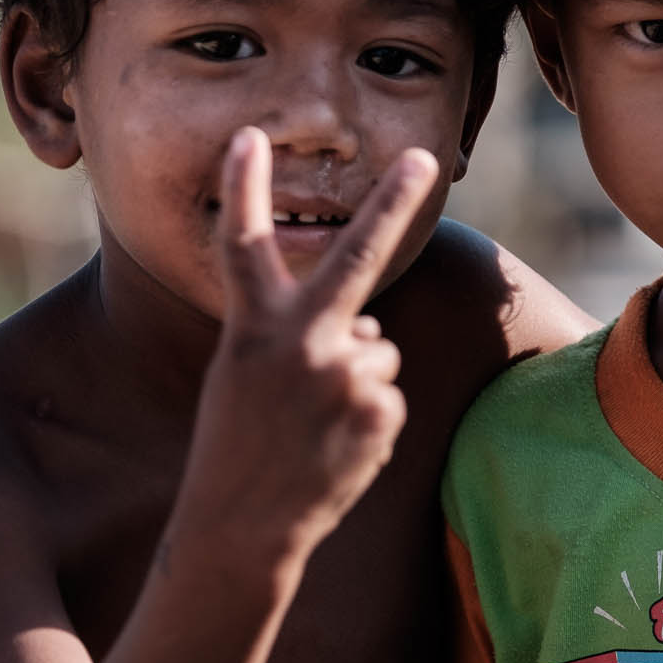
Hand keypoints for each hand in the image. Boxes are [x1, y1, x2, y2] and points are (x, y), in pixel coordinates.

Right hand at [175, 127, 439, 559]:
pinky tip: (334, 445)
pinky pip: (387, 392)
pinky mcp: (380, 412)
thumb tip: (376, 330)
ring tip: (314, 422)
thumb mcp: (246, 376)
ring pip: (378, 350)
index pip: (244, 245)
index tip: (249, 136)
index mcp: (253, 328)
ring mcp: (344, 376)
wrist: (242, 526)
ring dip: (357, 378)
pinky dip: (368, 414)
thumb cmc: (237, 443)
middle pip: (356, 257)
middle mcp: (301, 342)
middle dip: (391, 202)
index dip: (244, 188)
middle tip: (424, 157)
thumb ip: (302, 338)